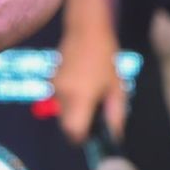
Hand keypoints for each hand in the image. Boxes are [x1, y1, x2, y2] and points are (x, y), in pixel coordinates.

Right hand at [54, 29, 126, 144]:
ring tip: (92, 95)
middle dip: (79, 127)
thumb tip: (115, 136)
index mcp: (80, 98)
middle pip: (66, 125)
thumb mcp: (116, 88)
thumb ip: (115, 115)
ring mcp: (55, 86)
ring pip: (63, 112)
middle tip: (95, 117)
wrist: (85, 29)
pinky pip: (60, 99)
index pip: (73, 132)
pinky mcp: (52, 79)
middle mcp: (63, 94)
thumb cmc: (105, 58)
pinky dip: (70, 100)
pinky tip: (83, 85)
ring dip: (75, 112)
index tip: (93, 136)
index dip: (82, 139)